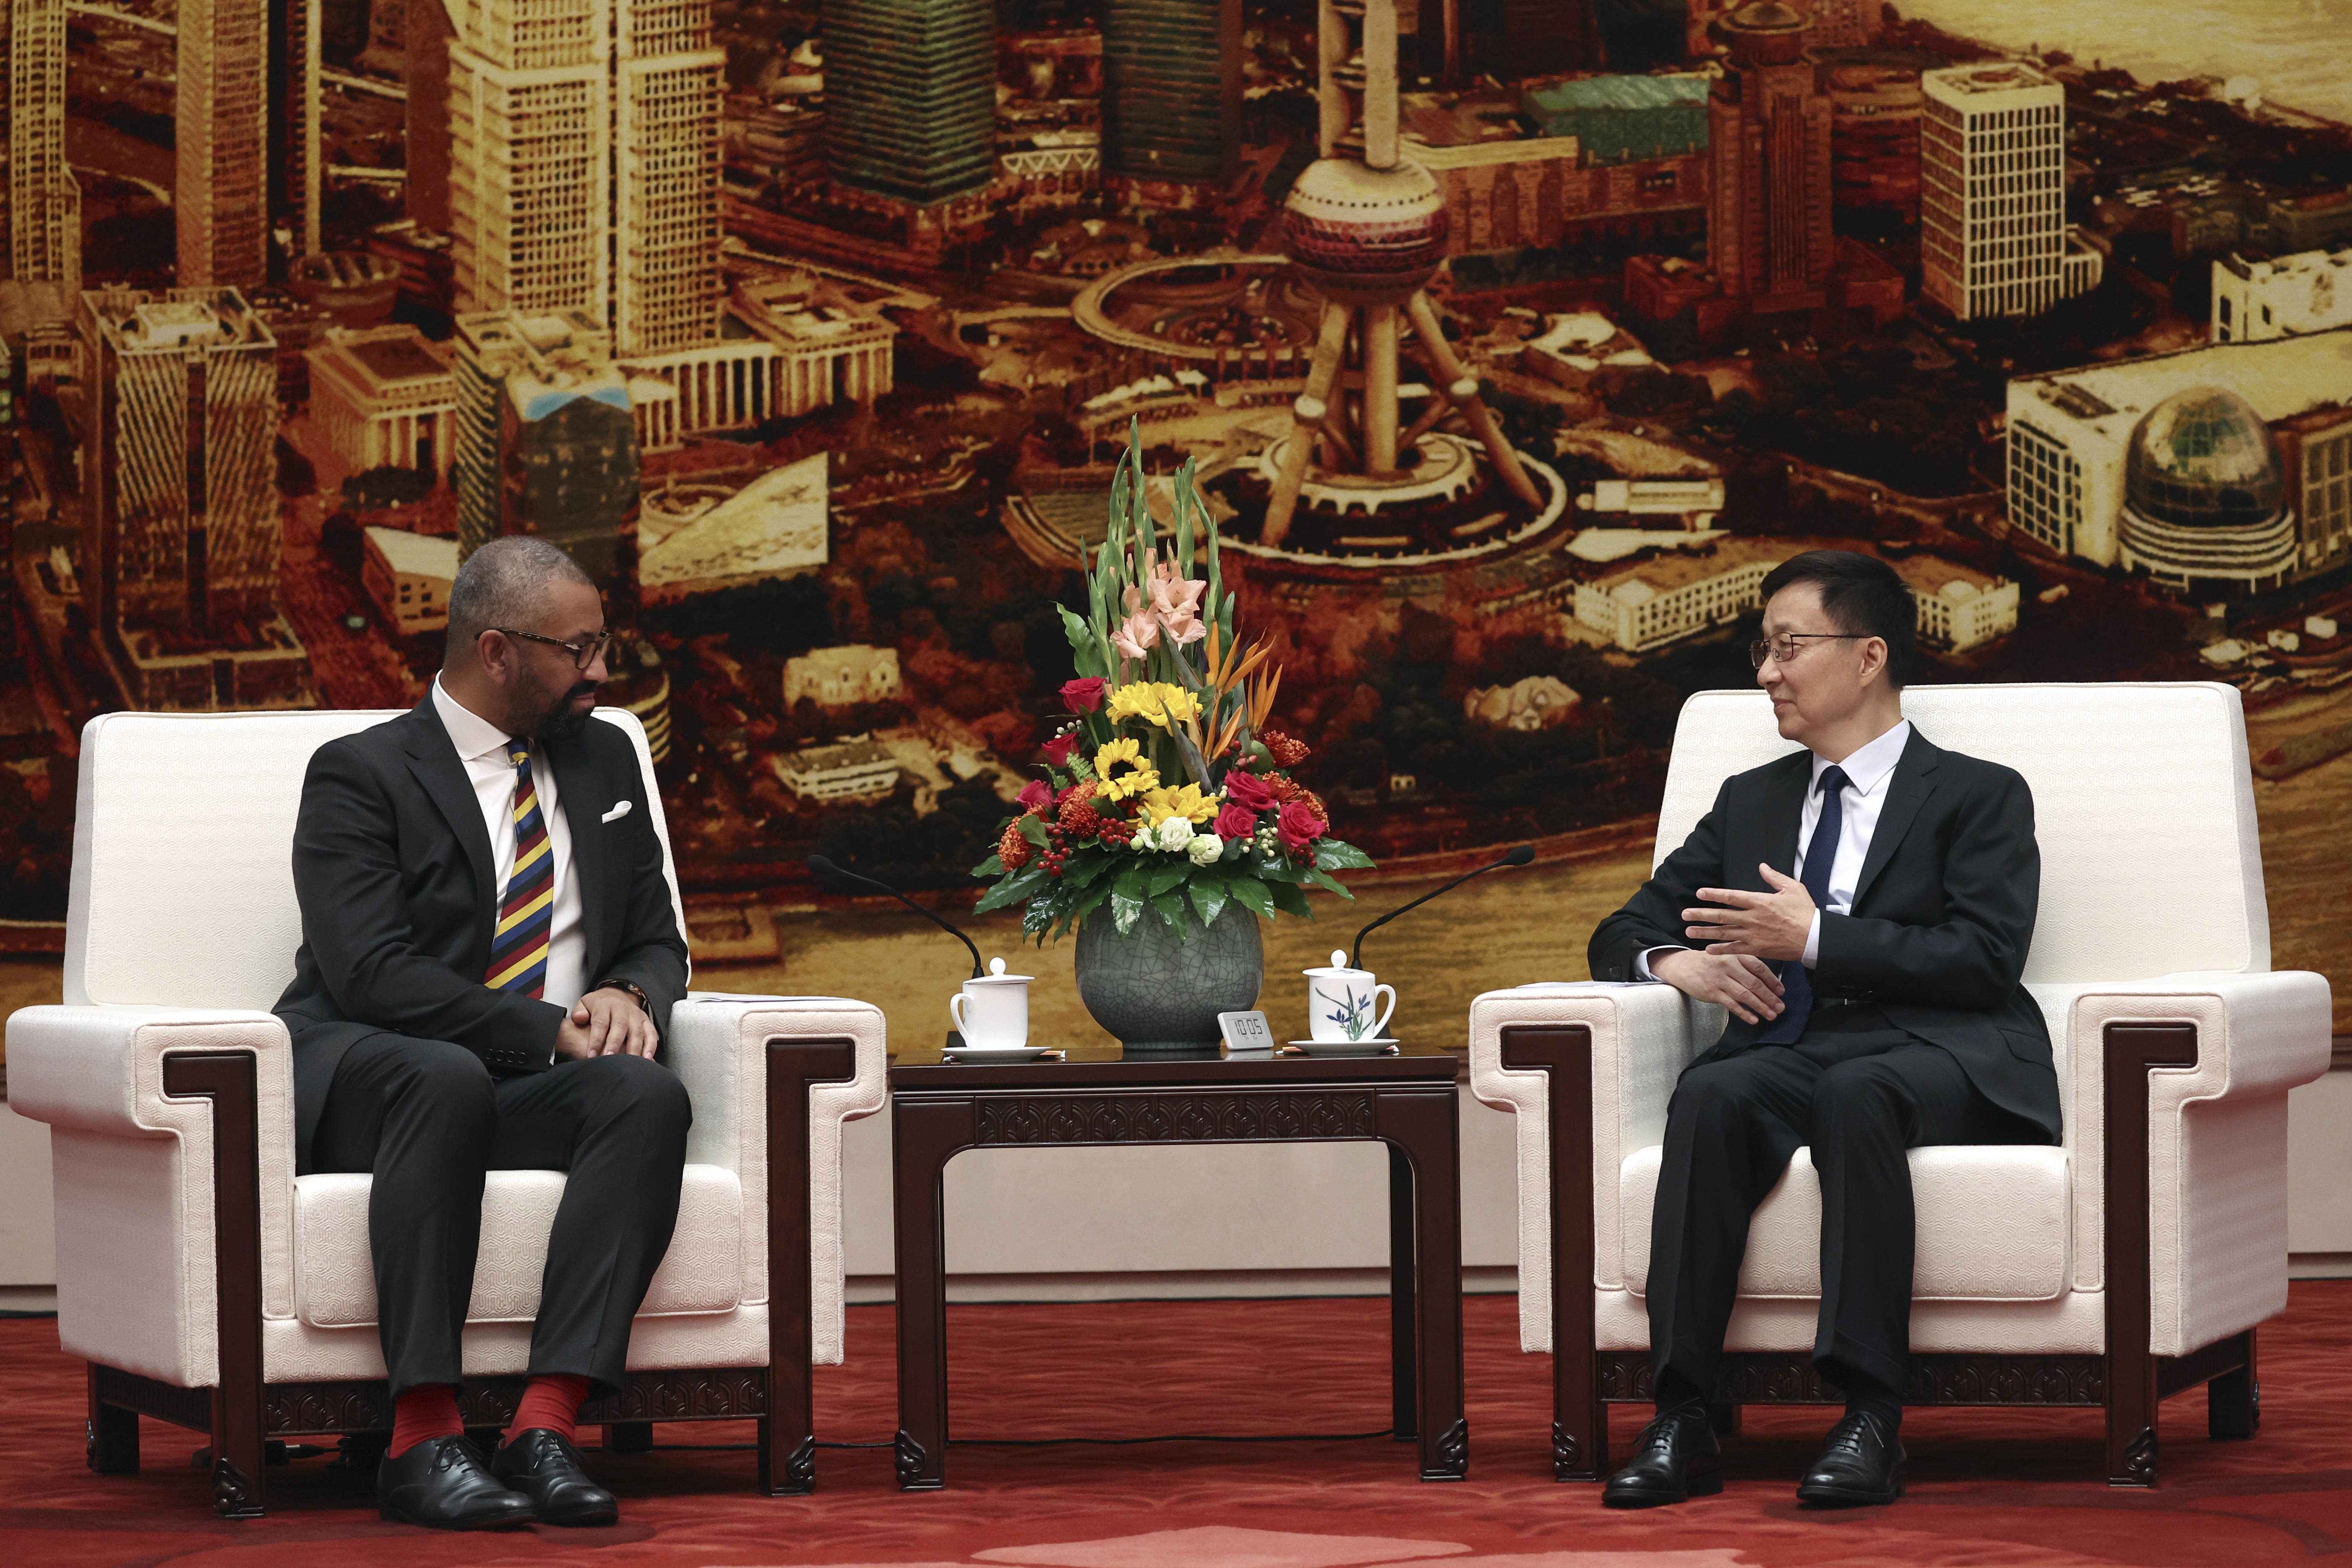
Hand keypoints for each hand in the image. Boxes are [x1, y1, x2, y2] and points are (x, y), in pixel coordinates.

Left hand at [553, 986, 659, 1059]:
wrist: (617, 995)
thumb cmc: (598, 1006)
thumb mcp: (584, 1004)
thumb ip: (579, 1012)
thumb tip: (579, 1019)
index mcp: (605, 1004)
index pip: (600, 1022)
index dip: (596, 1039)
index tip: (591, 1055)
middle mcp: (622, 1008)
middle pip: (620, 1026)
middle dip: (615, 1044)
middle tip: (610, 1059)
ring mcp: (636, 1015)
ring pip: (637, 1031)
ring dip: (634, 1048)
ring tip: (630, 1063)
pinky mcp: (646, 1020)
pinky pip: (651, 1033)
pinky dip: (651, 1046)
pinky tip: (647, 1059)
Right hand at [1651, 949, 1786, 1025]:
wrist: (1683, 965)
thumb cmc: (1710, 963)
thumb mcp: (1727, 957)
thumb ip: (1745, 967)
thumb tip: (1768, 983)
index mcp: (1735, 955)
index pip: (1759, 968)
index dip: (1773, 981)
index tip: (1782, 992)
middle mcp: (1728, 965)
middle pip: (1754, 983)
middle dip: (1770, 997)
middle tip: (1781, 1007)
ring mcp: (1719, 979)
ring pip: (1745, 995)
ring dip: (1761, 1006)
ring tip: (1771, 1015)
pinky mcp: (1711, 992)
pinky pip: (1731, 1004)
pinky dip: (1744, 1013)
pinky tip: (1753, 1019)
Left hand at [1683, 864, 1815, 962]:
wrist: (1814, 938)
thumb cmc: (1805, 912)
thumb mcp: (1792, 888)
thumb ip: (1774, 877)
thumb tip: (1762, 866)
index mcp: (1760, 901)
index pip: (1731, 896)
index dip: (1713, 894)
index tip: (1699, 893)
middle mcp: (1753, 918)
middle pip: (1721, 915)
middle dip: (1701, 914)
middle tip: (1685, 913)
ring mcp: (1753, 935)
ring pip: (1724, 933)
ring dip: (1705, 932)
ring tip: (1689, 931)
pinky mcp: (1757, 949)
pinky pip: (1735, 949)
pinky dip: (1721, 950)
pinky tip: (1708, 949)